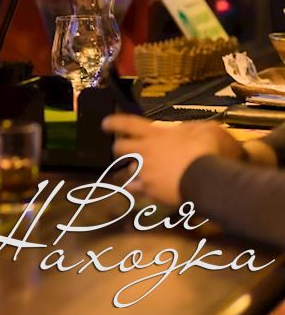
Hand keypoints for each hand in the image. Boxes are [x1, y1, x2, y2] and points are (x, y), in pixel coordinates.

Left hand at [102, 115, 244, 205]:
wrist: (208, 180)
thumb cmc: (207, 150)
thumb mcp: (206, 130)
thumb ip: (194, 129)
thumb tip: (192, 131)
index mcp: (155, 135)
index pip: (128, 124)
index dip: (115, 123)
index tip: (105, 124)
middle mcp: (144, 152)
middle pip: (119, 148)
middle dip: (119, 148)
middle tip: (122, 149)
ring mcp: (145, 173)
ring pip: (128, 170)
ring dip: (132, 170)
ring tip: (138, 172)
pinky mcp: (150, 192)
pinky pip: (136, 190)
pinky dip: (138, 189)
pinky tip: (142, 190)